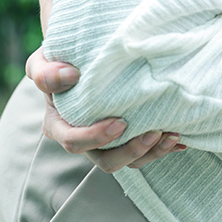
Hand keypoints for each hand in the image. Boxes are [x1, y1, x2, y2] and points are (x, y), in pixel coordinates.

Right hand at [26, 50, 184, 171]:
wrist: (78, 59)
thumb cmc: (59, 60)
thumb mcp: (42, 61)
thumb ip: (46, 72)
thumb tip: (70, 75)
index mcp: (58, 125)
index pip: (74, 141)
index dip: (96, 137)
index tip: (120, 123)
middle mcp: (82, 139)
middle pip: (105, 161)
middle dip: (131, 151)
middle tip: (154, 132)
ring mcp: (105, 143)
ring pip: (129, 161)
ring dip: (152, 152)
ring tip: (172, 135)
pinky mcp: (125, 139)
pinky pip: (144, 152)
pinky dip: (162, 147)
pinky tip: (180, 138)